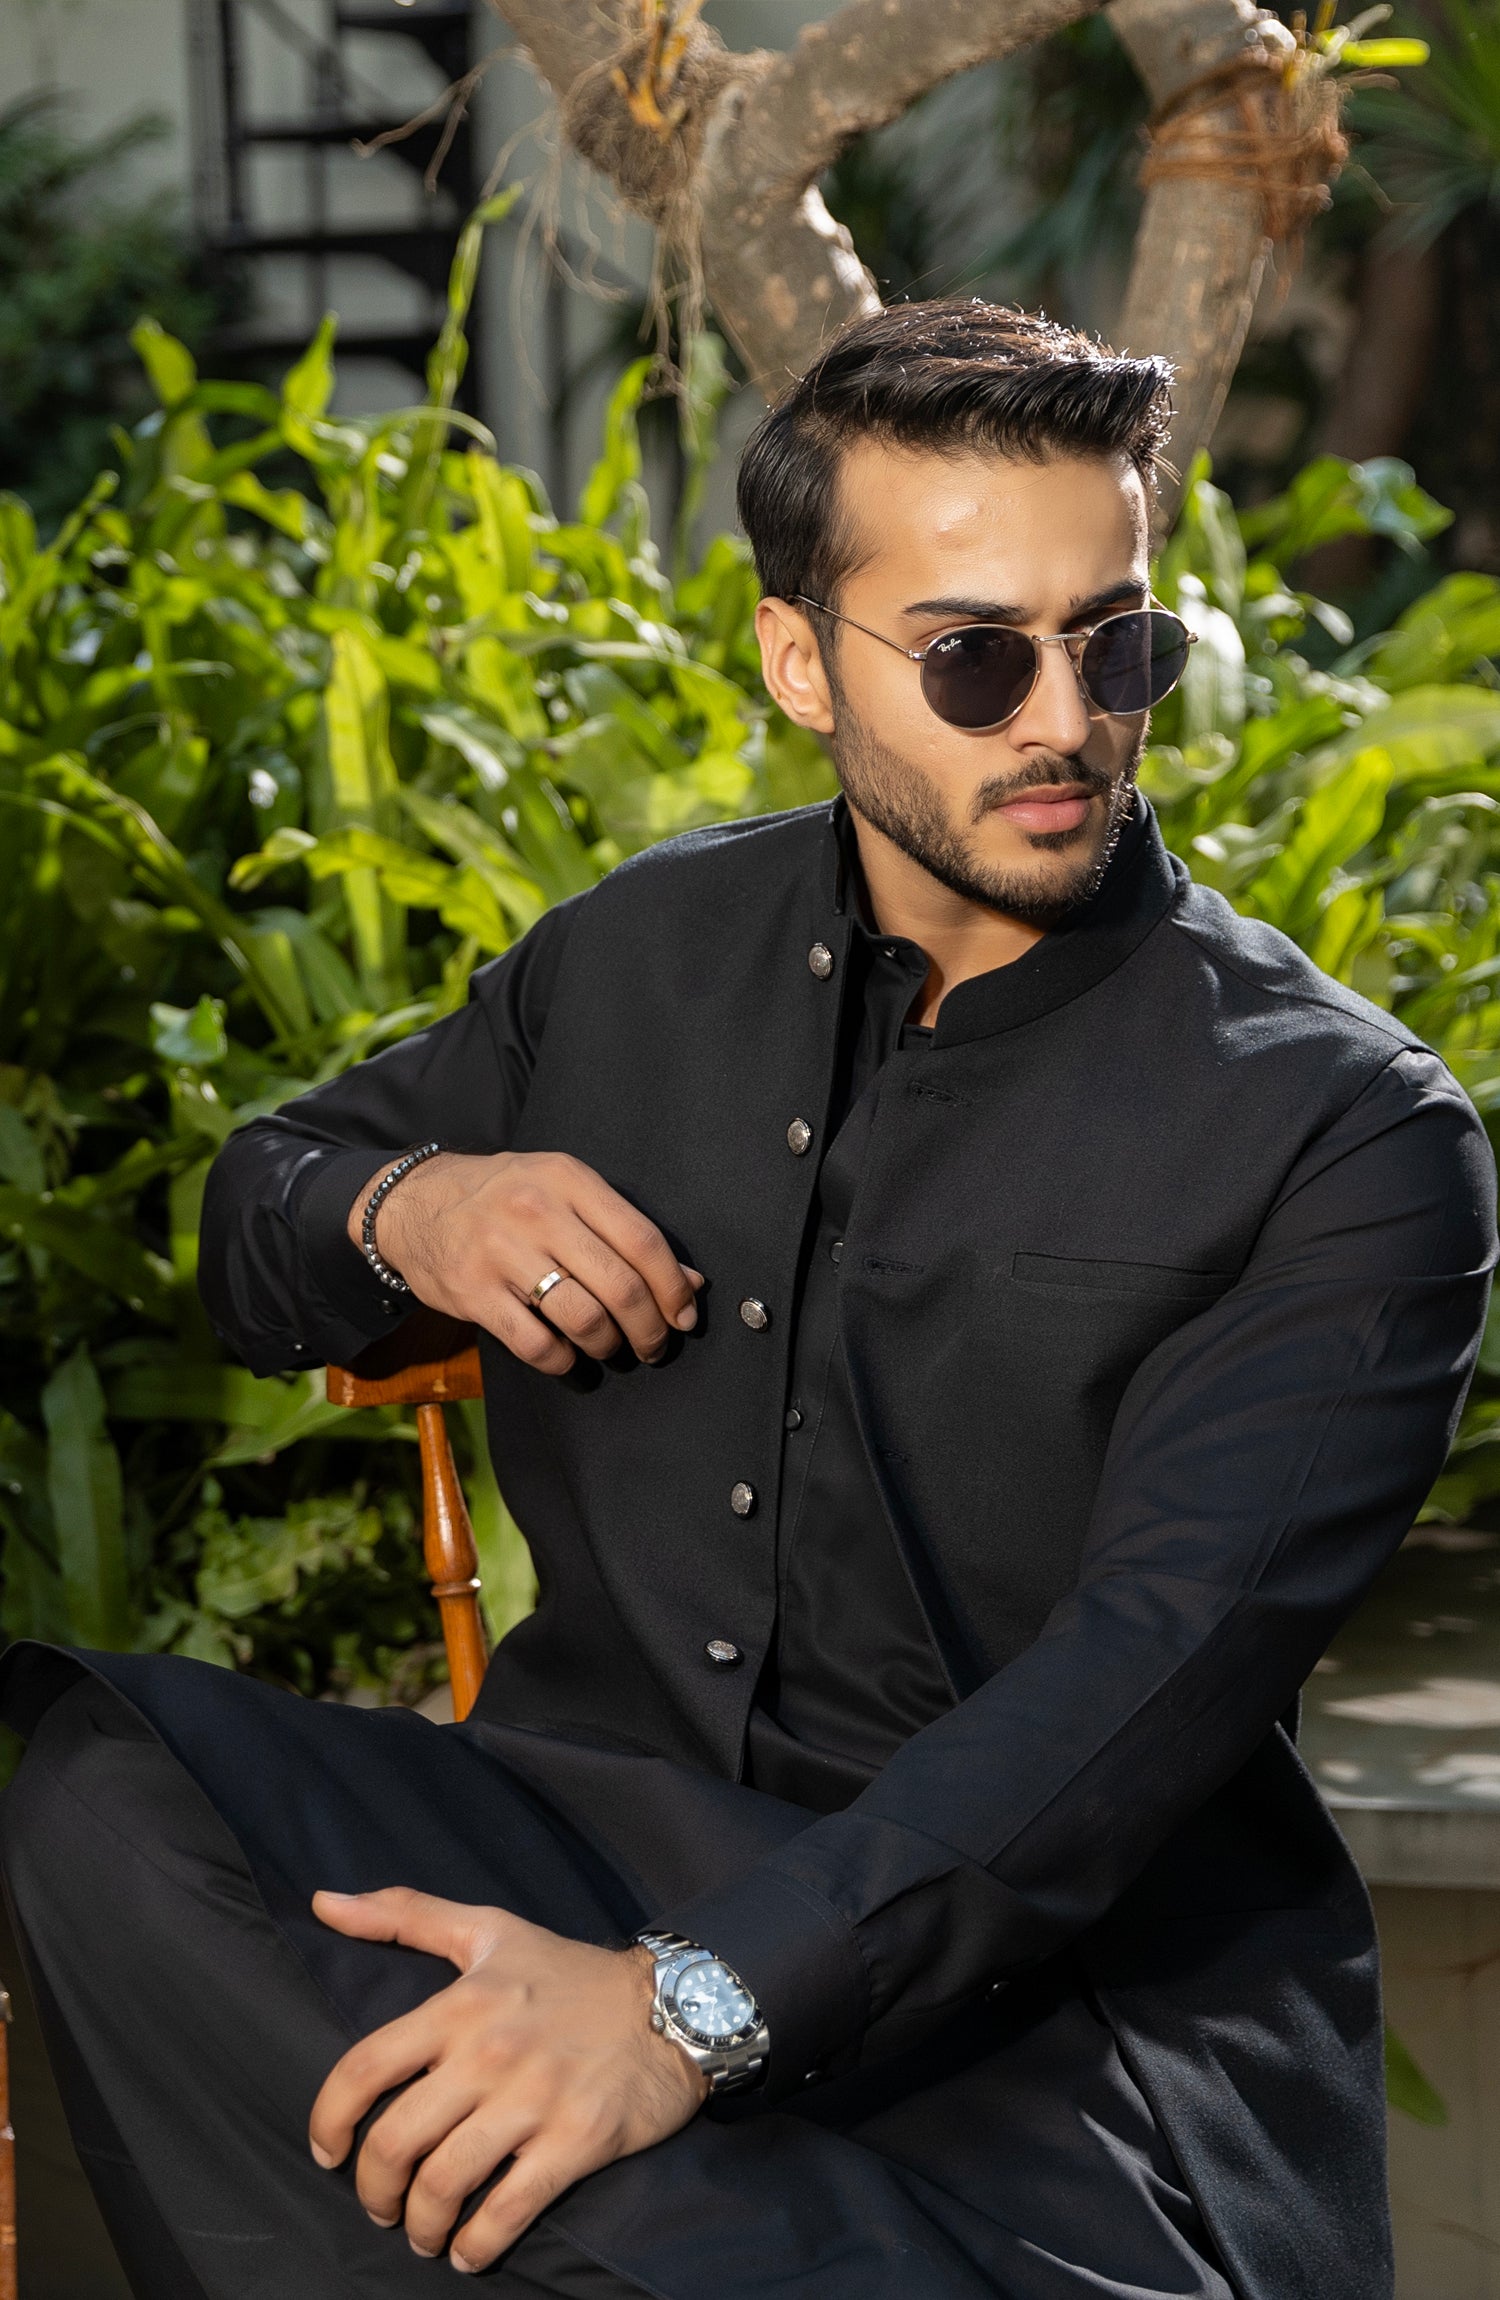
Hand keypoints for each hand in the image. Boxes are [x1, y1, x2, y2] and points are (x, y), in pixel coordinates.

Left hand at [309, 1888, 706, 2271]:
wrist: (671, 2004)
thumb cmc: (569, 1972)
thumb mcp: (488, 1930)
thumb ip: (403, 1914)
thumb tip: (322, 1901)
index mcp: (460, 2005)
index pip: (364, 2068)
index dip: (328, 2120)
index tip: (327, 2151)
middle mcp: (489, 2053)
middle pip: (396, 2142)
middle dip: (374, 2189)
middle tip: (380, 2204)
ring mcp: (533, 2100)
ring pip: (444, 2184)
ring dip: (420, 2225)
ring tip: (423, 2232)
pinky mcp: (575, 2141)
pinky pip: (507, 2210)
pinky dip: (477, 2246)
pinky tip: (468, 2252)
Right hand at [349, 1150, 702, 1376]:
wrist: (412, 1202)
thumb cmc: (503, 1197)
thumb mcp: (562, 1190)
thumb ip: (622, 1230)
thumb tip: (691, 1283)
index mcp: (568, 1180)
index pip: (642, 1240)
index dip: (673, 1287)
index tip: (684, 1316)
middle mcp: (536, 1211)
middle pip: (619, 1285)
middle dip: (649, 1328)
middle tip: (654, 1344)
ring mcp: (500, 1252)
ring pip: (583, 1318)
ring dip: (608, 1345)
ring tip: (610, 1348)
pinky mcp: (472, 1292)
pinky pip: (536, 1344)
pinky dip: (564, 1361)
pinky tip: (568, 1357)